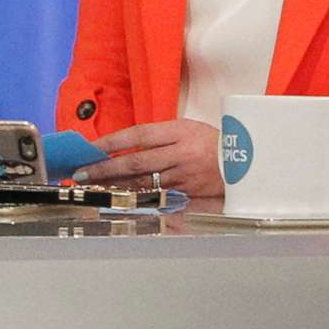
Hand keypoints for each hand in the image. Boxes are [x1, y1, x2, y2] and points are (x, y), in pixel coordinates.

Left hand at [75, 120, 222, 198]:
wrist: (247, 163)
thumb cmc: (213, 143)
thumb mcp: (187, 129)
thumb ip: (158, 137)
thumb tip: (124, 147)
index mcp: (179, 130)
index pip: (137, 134)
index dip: (111, 141)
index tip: (90, 148)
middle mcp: (179, 152)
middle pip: (134, 161)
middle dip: (104, 168)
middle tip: (81, 173)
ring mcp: (183, 175)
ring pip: (142, 182)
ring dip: (115, 185)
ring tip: (93, 187)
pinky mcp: (187, 193)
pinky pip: (156, 196)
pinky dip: (135, 197)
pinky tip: (119, 198)